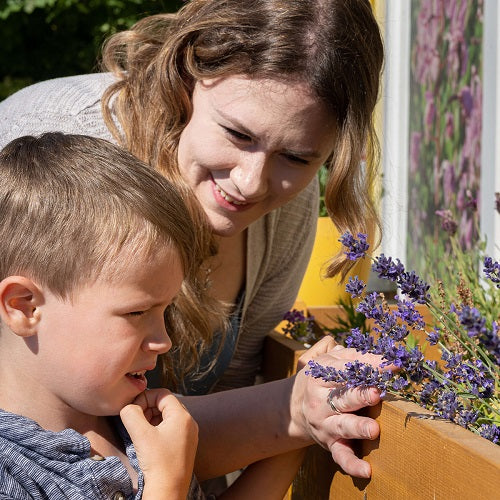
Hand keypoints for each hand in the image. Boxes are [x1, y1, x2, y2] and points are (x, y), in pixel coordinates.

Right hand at [120, 389, 197, 498]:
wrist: (168, 491)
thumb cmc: (158, 464)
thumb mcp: (141, 434)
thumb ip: (131, 414)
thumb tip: (128, 406)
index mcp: (182, 416)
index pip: (163, 394)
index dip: (146, 398)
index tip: (133, 409)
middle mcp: (189, 423)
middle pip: (166, 404)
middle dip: (148, 408)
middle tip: (135, 420)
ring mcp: (189, 435)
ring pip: (168, 417)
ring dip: (152, 419)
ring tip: (140, 431)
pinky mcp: (185, 447)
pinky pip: (171, 430)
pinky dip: (158, 430)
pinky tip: (148, 441)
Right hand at [290, 336, 388, 478]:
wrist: (293, 407)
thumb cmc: (322, 379)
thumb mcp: (329, 362)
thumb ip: (353, 355)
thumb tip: (383, 352)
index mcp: (321, 376)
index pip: (346, 369)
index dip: (370, 365)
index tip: (393, 365)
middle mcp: (320, 400)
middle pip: (343, 397)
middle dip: (361, 395)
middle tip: (378, 393)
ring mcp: (325, 423)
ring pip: (342, 426)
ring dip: (358, 427)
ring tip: (373, 429)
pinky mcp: (330, 444)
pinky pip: (340, 456)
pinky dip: (352, 464)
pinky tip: (367, 470)